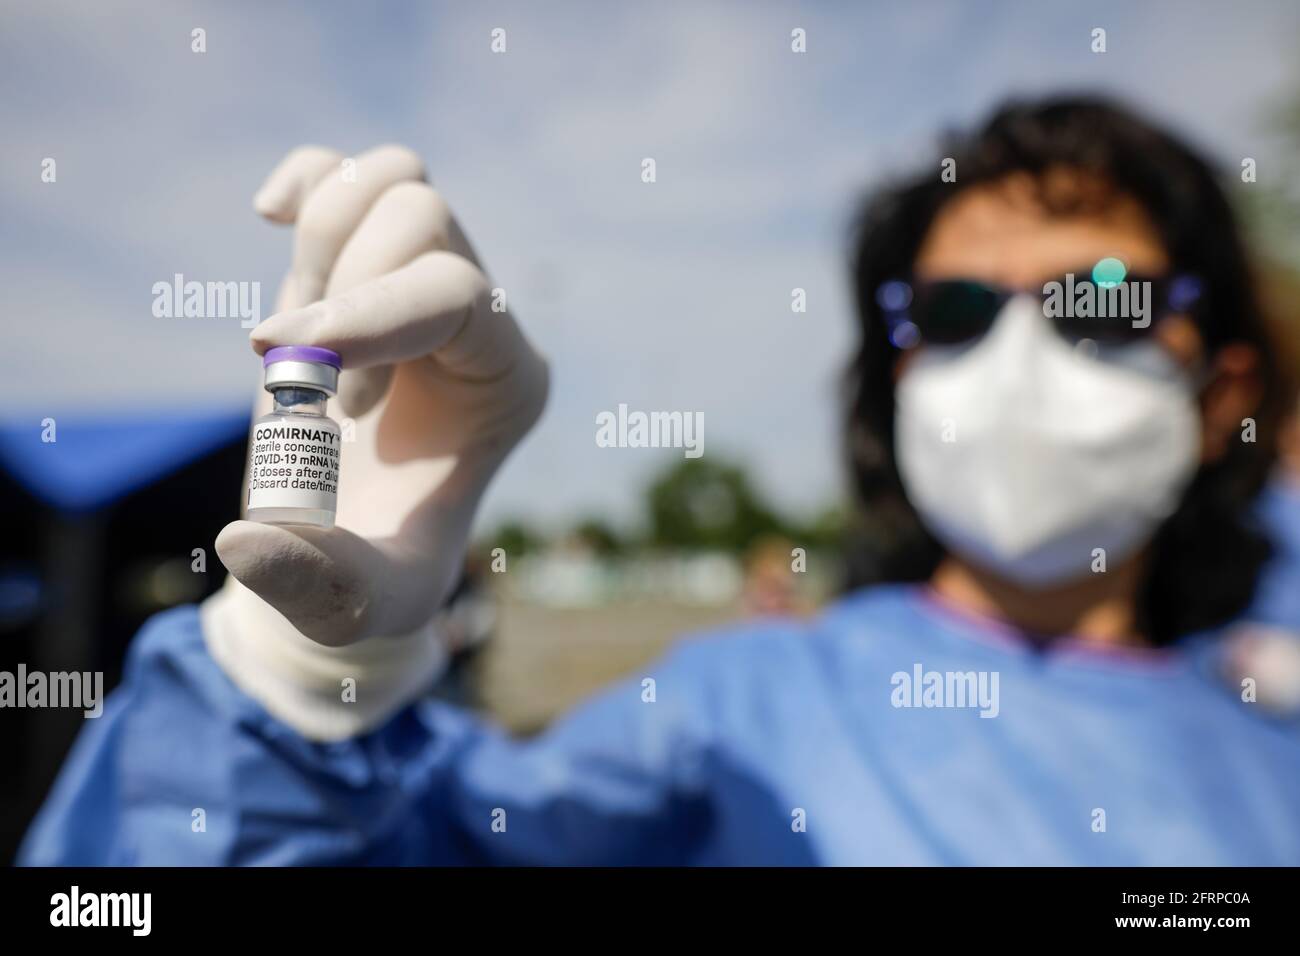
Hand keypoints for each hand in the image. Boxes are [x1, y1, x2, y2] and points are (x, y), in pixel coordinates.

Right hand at [201, 144, 546, 738]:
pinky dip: (308, 181)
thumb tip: (245, 541)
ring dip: (317, 248)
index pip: (458, 293)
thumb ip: (315, 585)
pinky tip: (271, 218)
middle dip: (340, 290)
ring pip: (393, 180)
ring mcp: (424, 280)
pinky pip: (350, 174)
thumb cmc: (370, 574)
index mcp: (507, 384)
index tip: (292, 362)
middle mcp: (480, 319)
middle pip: (423, 218)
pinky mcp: (364, 268)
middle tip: (310, 388)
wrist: (344, 545)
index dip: (371, 311)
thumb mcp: (358, 604)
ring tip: (296, 342)